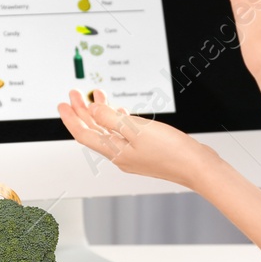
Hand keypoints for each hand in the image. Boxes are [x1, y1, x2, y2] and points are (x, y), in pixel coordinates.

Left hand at [57, 88, 213, 187]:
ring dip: (99, 113)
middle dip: (82, 112)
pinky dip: (117, 120)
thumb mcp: (136, 130)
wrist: (197, 166)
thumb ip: (111, 119)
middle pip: (94, 132)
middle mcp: (121, 155)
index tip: (63, 103)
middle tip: (75, 94)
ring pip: (108, 131)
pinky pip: (123, 134)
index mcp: (115, 151)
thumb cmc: (171, 152)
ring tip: (94, 97)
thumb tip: (92, 111)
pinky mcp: (145, 151)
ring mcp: (133, 154)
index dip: (71, 117)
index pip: (84, 133)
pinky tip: (120, 112)